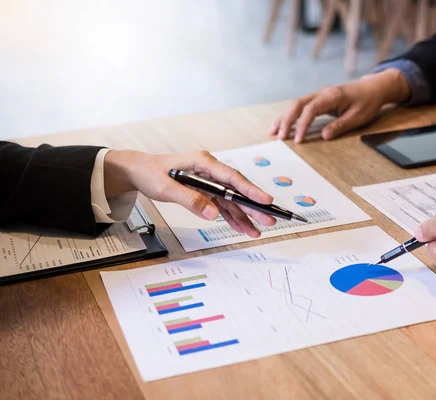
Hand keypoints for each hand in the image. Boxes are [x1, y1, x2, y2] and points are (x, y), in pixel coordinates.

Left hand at [104, 150, 275, 237]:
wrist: (139, 170)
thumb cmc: (151, 173)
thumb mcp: (166, 187)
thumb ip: (190, 199)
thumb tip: (212, 213)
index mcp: (203, 162)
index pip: (231, 177)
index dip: (249, 189)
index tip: (265, 200)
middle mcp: (210, 171)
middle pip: (236, 190)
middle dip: (253, 206)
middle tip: (270, 219)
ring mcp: (209, 182)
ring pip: (232, 201)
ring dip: (244, 216)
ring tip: (258, 231)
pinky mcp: (206, 191)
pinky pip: (222, 206)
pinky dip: (231, 218)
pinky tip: (242, 228)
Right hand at [269, 69, 409, 142]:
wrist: (373, 88)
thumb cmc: (367, 102)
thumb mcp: (358, 117)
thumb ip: (340, 126)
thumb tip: (324, 136)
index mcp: (332, 96)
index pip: (310, 110)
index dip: (302, 125)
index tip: (298, 140)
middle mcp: (321, 92)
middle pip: (297, 104)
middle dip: (286, 120)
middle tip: (278, 136)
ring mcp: (318, 94)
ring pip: (295, 104)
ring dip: (284, 117)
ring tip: (273, 131)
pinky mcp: (318, 99)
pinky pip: (300, 106)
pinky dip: (290, 115)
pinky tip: (283, 124)